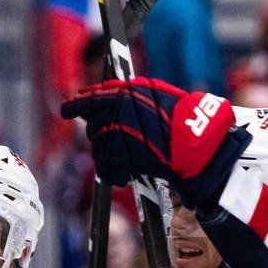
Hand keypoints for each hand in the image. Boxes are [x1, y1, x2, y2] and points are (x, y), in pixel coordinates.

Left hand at [59, 77, 248, 211]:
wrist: (200, 145)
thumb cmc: (187, 123)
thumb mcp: (161, 98)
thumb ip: (135, 99)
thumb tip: (112, 98)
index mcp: (130, 91)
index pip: (95, 95)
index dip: (79, 104)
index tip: (68, 109)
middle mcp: (120, 108)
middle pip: (95, 124)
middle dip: (100, 134)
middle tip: (114, 142)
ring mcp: (118, 132)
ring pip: (100, 147)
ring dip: (109, 156)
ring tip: (127, 161)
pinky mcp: (120, 156)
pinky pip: (107, 167)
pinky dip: (115, 174)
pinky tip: (125, 176)